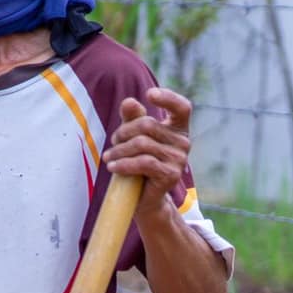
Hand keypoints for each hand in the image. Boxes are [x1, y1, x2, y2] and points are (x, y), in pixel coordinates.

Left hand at [103, 87, 193, 211]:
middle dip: (123, 132)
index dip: (168, 98)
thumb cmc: (137, 162)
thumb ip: (132, 118)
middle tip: (113, 143)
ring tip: (109, 157)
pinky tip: (112, 167)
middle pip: (147, 125)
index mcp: (178, 129)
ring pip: (142, 144)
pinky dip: (123, 164)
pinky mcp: (171, 174)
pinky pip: (143, 162)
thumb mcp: (133, 137)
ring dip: (119, 150)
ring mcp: (179, 159)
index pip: (182, 107)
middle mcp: (183, 142)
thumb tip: (130, 101)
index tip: (149, 94)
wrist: (143, 197)